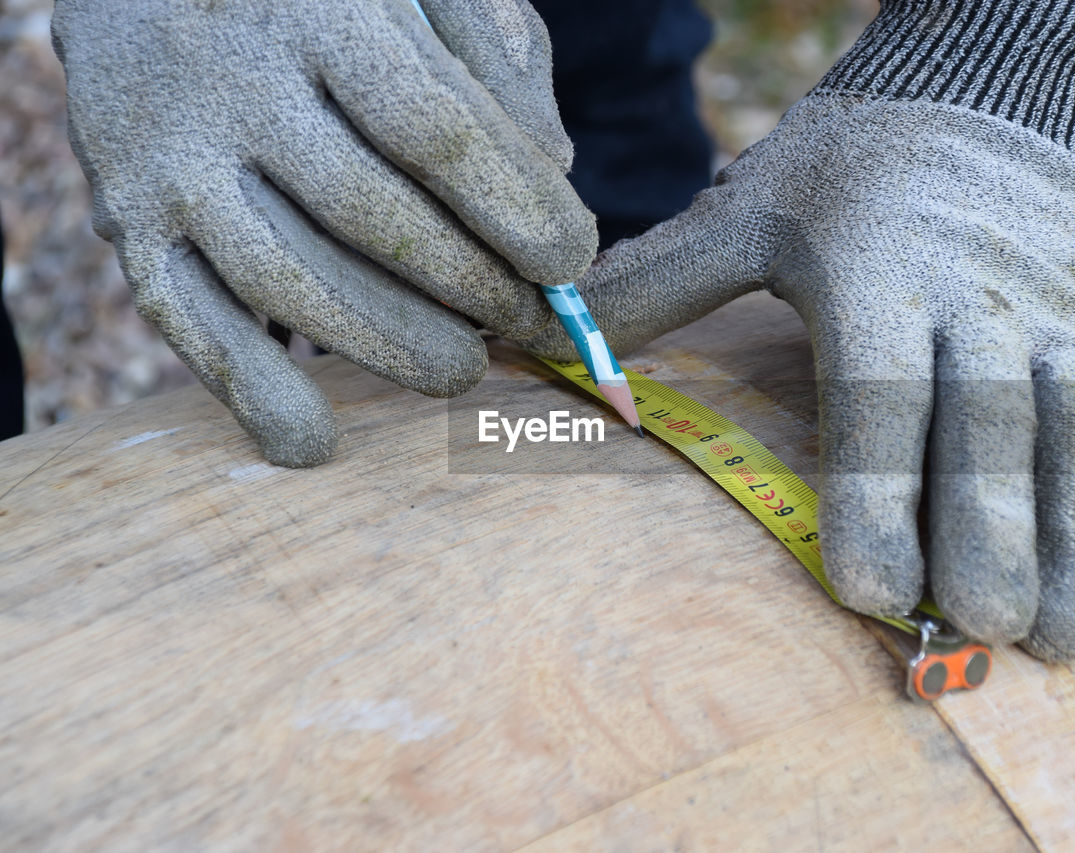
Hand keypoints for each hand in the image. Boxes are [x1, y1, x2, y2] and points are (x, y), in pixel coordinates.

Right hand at [53, 0, 595, 465]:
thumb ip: (495, 58)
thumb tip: (555, 169)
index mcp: (319, 8)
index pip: (433, 127)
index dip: (513, 206)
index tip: (571, 259)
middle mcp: (231, 81)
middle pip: (370, 214)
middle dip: (469, 286)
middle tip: (528, 322)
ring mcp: (168, 159)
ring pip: (288, 280)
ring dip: (388, 346)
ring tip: (459, 370)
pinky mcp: (129, 224)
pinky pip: (188, 322)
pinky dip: (252, 393)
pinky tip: (316, 441)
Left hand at [522, 0, 1074, 658]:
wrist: (981, 88)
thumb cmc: (848, 167)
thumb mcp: (748, 208)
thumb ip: (657, 282)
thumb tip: (545, 344)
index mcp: (878, 271)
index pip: (879, 394)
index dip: (878, 491)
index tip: (872, 590)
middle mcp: (979, 298)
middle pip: (988, 427)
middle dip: (990, 532)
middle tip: (986, 629)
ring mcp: (1059, 316)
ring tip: (1060, 638)